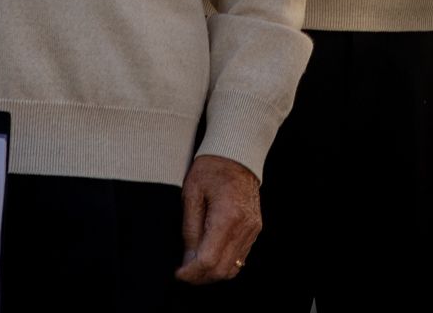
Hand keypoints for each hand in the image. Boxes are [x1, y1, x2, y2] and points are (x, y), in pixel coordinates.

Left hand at [175, 154, 260, 283]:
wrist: (237, 154)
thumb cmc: (211, 170)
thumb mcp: (191, 195)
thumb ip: (190, 230)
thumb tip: (187, 260)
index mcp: (227, 217)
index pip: (208, 260)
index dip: (191, 273)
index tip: (178, 273)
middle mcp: (244, 226)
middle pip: (222, 270)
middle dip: (200, 277)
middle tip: (184, 272)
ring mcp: (253, 229)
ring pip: (233, 267)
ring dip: (212, 273)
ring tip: (194, 266)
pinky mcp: (255, 228)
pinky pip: (240, 257)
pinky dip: (224, 263)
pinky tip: (209, 255)